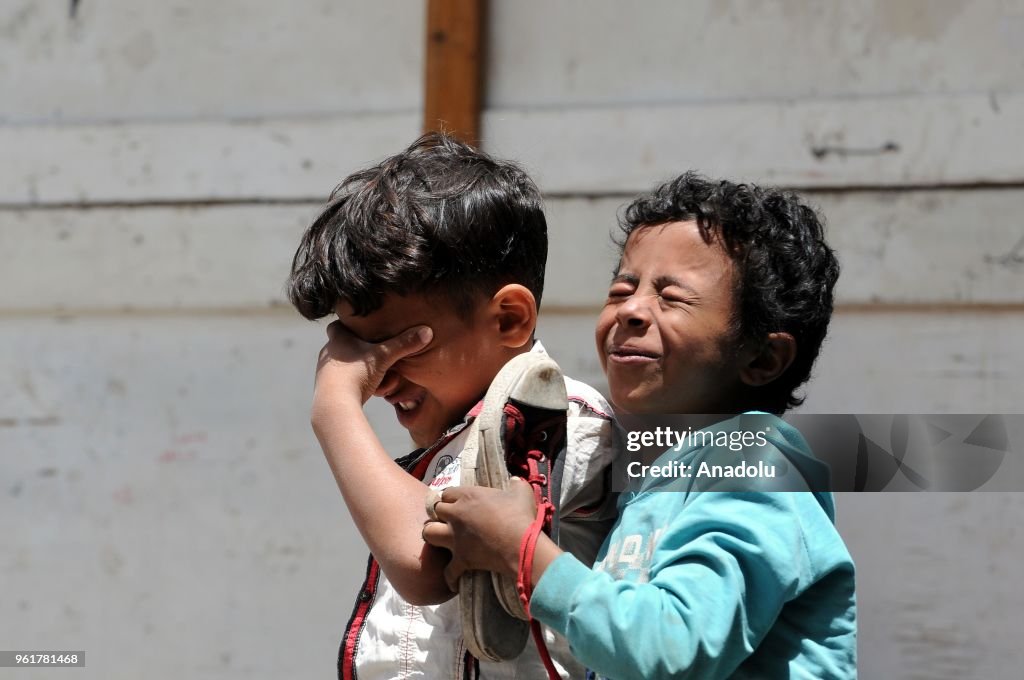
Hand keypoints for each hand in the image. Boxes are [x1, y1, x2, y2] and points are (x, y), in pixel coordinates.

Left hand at [312, 321, 431, 429]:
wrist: (336, 405)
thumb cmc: (357, 375)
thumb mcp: (384, 357)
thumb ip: (404, 344)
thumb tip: (427, 331)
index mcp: (338, 339)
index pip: (337, 325)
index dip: (347, 324)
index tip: (360, 325)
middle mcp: (327, 354)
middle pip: (340, 345)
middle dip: (354, 347)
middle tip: (370, 348)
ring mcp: (324, 372)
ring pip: (341, 365)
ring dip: (353, 366)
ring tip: (370, 371)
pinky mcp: (326, 389)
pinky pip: (341, 381)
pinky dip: (351, 381)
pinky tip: (363, 387)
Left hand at [422, 480, 537, 592]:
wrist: (522, 545)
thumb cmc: (520, 515)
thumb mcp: (522, 492)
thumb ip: (516, 484)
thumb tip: (515, 480)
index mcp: (468, 496)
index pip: (447, 492)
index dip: (451, 498)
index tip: (458, 502)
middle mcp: (456, 515)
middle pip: (435, 511)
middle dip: (439, 514)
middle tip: (448, 519)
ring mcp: (455, 538)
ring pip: (429, 533)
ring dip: (433, 535)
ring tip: (441, 539)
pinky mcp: (460, 559)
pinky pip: (448, 572)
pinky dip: (450, 577)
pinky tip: (453, 581)